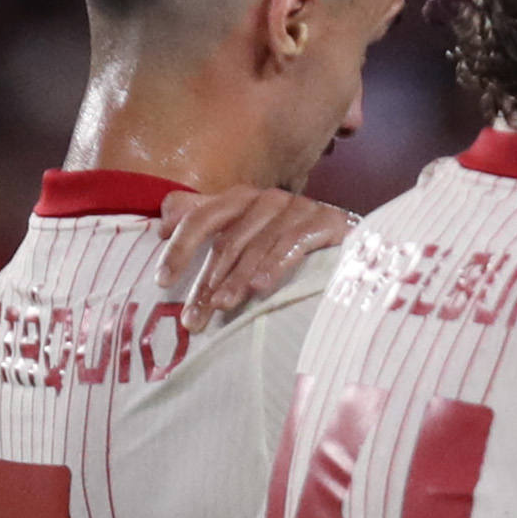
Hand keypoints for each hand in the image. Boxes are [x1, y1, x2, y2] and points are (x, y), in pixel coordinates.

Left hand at [156, 186, 350, 325]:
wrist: (356, 247)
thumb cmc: (291, 244)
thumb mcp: (244, 231)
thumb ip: (205, 220)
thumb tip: (160, 222)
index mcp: (242, 199)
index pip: (201, 218)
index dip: (179, 248)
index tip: (162, 282)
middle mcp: (267, 199)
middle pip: (227, 241)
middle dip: (207, 282)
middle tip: (192, 319)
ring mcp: (298, 208)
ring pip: (257, 246)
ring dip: (237, 279)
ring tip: (223, 308)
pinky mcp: (327, 221)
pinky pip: (294, 244)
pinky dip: (275, 265)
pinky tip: (260, 288)